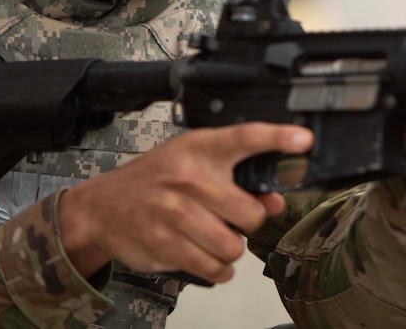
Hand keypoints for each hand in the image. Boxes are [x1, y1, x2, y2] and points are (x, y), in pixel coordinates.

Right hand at [58, 122, 312, 281]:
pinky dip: (218, 269)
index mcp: (200, 149)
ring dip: (231, 248)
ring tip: (214, 235)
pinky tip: (206, 255)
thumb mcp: (194, 163)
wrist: (103, 207)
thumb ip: (237, 177)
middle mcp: (189, 178)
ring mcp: (175, 213)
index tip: (303, 140)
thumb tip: (276, 200)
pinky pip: (214, 268)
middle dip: (248, 221)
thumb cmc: (157, 179)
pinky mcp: (166, 245)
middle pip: (250, 213)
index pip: (245, 137)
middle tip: (231, 217)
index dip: (277, 137)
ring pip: (234, 246)